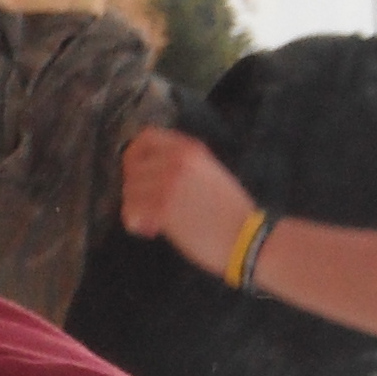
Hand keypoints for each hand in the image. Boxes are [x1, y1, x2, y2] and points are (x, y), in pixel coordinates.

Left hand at [119, 124, 265, 284]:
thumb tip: (149, 172)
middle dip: (135, 188)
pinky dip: (136, 224)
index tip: (136, 173)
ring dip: (136, 209)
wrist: (247, 238)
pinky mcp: (163, 207)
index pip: (146, 137)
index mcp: (190, 148)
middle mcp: (176, 160)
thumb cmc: (232, 212)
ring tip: (153, 222)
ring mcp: (168, 182)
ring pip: (129, 190)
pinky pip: (131, 211)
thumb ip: (182, 165)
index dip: (134, 155)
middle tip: (147, 207)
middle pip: (132, 166)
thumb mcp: (210, 173)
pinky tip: (152, 230)